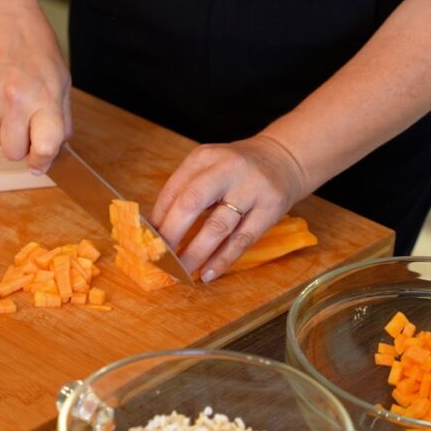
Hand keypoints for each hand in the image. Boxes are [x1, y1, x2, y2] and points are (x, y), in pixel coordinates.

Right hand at [0, 9, 71, 173]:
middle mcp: (14, 101)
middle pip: (12, 153)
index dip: (43, 162)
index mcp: (44, 98)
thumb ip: (61, 118)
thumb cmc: (36, 48)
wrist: (0, 18)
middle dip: (20, 146)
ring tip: (10, 100)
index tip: (40, 164)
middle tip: (26, 125)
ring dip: (3, 129)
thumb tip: (57, 149)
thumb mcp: (61, 81)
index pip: (45, 147)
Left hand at [150, 135, 305, 282]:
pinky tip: (208, 273)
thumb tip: (155, 230)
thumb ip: (184, 192)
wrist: (284, 159)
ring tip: (181, 271)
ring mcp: (251, 188)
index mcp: (204, 157)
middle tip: (159, 259)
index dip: (157, 219)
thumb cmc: (236, 170)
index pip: (173, 190)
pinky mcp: (271, 208)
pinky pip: (242, 239)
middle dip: (172, 235)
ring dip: (196, 253)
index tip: (146, 242)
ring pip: (218, 226)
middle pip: (192, 203)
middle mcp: (227, 169)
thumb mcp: (208, 169)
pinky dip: (223, 260)